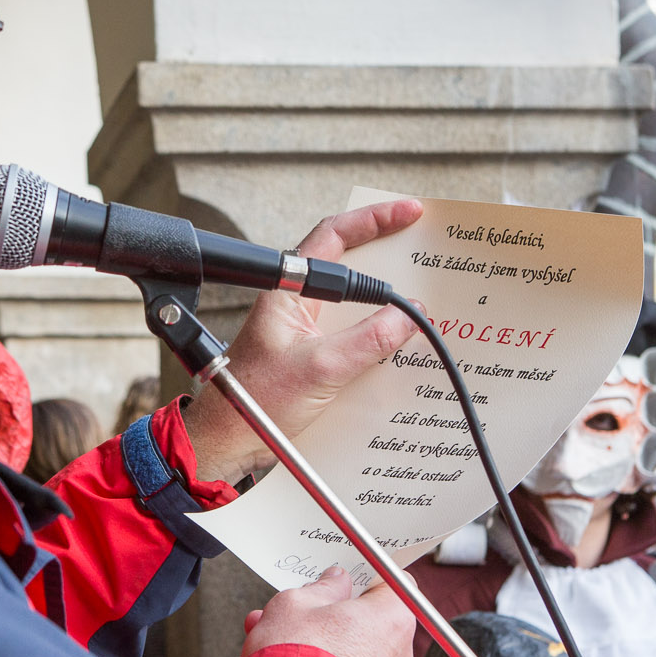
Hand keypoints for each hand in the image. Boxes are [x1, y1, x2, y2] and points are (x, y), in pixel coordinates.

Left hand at [182, 199, 421, 483]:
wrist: (229, 443)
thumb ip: (369, 339)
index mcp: (287, 293)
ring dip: (386, 302)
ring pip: (353, 305)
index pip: (334, 237)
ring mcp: (303, 331)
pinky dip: (378, 336)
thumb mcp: (321, 368)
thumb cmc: (251, 403)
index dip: (373, 220)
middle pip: (347, 266)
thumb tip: (410, 314)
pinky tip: (403, 346)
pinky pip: (352, 336)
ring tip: (424, 300)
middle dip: (389, 257)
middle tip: (426, 251)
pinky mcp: (311, 356)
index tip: (409, 212)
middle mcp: (295, 305)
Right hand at [241, 567, 417, 656]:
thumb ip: (321, 588)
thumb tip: (335, 582)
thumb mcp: (294, 604)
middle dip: (336, 618)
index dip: (369, 577)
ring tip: (280, 649)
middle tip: (301, 615)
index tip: (346, 578)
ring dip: (327, 651)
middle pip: (373, 625)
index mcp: (391, 618)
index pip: (396, 582)